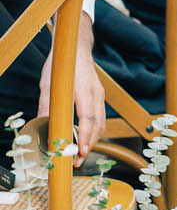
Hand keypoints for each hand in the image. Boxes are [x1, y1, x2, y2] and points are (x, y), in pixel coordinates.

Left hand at [39, 15, 104, 160]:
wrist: (77, 48)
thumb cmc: (62, 64)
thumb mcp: (48, 82)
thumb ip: (47, 103)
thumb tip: (42, 123)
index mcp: (84, 90)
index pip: (88, 118)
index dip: (86, 137)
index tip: (80, 152)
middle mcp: (96, 94)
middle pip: (98, 125)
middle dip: (90, 145)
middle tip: (78, 161)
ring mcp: (100, 95)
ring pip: (102, 123)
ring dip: (93, 140)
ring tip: (81, 155)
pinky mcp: (99, 96)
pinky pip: (101, 117)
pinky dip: (95, 131)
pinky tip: (86, 139)